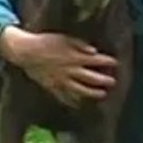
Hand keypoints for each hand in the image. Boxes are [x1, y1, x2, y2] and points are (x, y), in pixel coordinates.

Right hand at [0, 26, 117, 106]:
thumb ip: (80, 44)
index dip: (108, 62)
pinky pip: (65, 97)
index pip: (96, 61)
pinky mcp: (53, 87)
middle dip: (104, 80)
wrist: (26, 52)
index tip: (116, 63)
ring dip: (93, 93)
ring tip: (102, 94)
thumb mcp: (64, 38)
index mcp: (75, 57)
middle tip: (113, 82)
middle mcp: (70, 71)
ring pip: (81, 90)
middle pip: (91, 78)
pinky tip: (80, 104)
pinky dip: (74, 101)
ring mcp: (62, 81)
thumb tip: (94, 51)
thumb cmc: (46, 42)